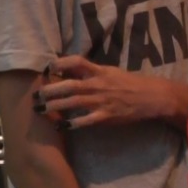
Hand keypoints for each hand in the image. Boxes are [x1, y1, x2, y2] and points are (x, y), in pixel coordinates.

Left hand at [35, 56, 170, 129]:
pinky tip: (60, 126)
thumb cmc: (130, 83)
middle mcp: (98, 84)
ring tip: (40, 110)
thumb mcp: (111, 72)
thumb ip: (91, 72)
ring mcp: (101, 101)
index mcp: (100, 71)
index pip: (77, 61)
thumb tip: (69, 70)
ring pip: (73, 103)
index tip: (47, 68)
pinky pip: (85, 121)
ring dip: (54, 106)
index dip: (60, 63)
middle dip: (50, 90)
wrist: (152, 97)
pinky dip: (71, 123)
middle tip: (35, 95)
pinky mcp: (106, 116)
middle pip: (69, 85)